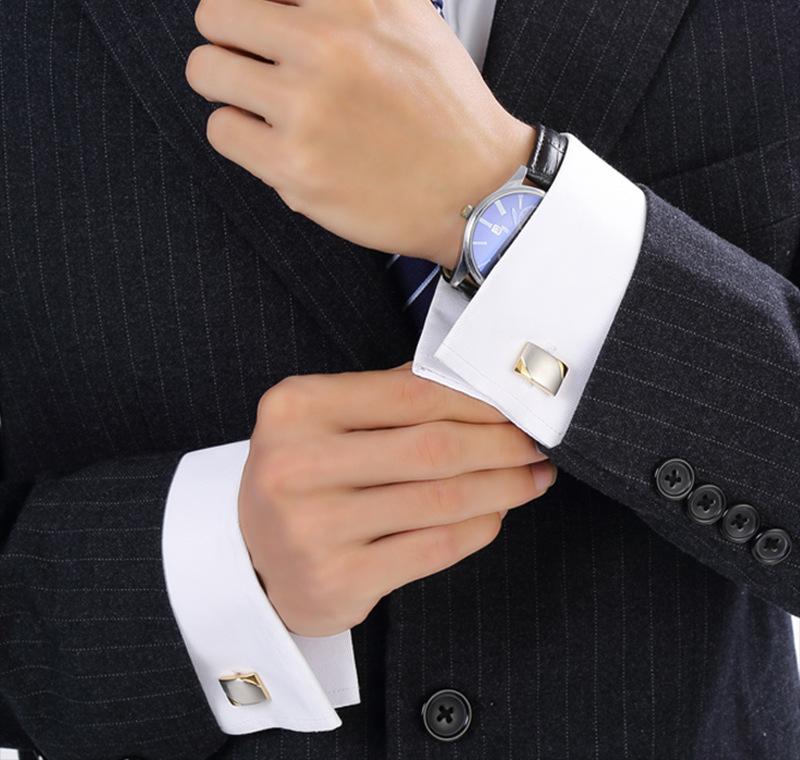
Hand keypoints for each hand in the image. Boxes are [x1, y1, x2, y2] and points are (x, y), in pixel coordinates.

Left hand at [186, 0, 534, 268]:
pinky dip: (240, 135)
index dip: (249, 0)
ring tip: (261, 105)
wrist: (476, 186)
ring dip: (227, 87)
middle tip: (253, 65)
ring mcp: (305, 107)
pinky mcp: (294, 166)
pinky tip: (274, 141)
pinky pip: (221, 131)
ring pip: (206, 71)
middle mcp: (323, 42)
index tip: (262, 27)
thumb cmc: (446, 105)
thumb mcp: (410, 13)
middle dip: (228, 39)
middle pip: (214, 15)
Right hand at [239, 365, 555, 635]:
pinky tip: (496, 514)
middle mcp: (298, 465)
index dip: (477, 400)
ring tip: (530, 477)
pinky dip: (479, 527)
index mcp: (296, 408)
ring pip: (441, 499)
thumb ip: (388, 397)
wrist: (250, 557)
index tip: (514, 405)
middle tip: (534, 443)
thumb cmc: (301, 476)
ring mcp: (314, 528)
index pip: (411, 392)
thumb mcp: (321, 420)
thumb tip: (475, 388)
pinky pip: (434, 548)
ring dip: (503, 487)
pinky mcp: (337, 579)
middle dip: (501, 444)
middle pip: (432, 447)